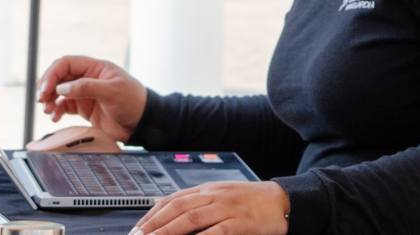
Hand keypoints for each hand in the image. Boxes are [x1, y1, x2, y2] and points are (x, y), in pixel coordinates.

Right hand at [36, 55, 146, 143]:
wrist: (142, 123)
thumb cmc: (133, 102)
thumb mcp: (112, 91)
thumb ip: (87, 87)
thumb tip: (62, 87)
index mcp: (96, 68)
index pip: (67, 63)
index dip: (53, 74)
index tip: (46, 89)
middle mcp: (88, 78)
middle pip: (59, 77)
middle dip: (48, 87)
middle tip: (42, 100)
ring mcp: (85, 93)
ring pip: (59, 91)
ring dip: (50, 99)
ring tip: (48, 110)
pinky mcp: (84, 108)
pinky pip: (64, 106)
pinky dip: (56, 110)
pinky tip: (54, 116)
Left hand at [131, 181, 289, 234]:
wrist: (283, 200)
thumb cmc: (251, 201)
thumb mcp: (222, 196)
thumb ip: (199, 203)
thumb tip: (171, 213)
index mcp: (208, 189)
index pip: (173, 199)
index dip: (152, 214)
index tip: (137, 228)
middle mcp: (214, 196)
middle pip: (177, 208)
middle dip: (153, 224)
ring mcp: (227, 208)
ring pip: (191, 219)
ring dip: (168, 232)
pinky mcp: (240, 223)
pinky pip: (216, 232)